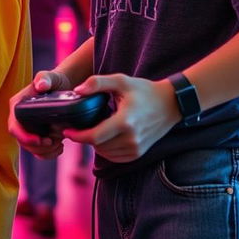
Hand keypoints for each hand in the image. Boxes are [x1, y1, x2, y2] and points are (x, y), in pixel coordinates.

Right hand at [8, 69, 70, 157]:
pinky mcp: (37, 135)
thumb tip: (40, 85)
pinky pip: (38, 151)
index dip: (24, 136)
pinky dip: (49, 153)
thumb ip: (44, 78)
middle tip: (53, 142)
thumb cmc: (54, 81)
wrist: (63, 87)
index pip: (14, 126)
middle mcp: (19, 119)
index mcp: (18, 106)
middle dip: (37, 146)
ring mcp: (28, 128)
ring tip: (59, 144)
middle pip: (21, 141)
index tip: (39, 139)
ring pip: (30, 148)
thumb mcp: (51, 78)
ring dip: (44, 151)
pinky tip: (60, 147)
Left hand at [63, 74, 180, 162]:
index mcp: (125, 121)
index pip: (94, 137)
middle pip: (97, 146)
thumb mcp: (121, 81)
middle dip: (85, 138)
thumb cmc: (144, 91)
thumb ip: (98, 83)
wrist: (170, 104)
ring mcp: (136, 148)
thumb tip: (77, 91)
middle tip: (80, 127)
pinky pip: (115, 158)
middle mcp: (131, 138)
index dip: (77, 136)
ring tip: (94, 129)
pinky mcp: (138, 154)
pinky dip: (106, 150)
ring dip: (95, 144)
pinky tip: (106, 137)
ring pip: (105, 154)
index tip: (68, 131)